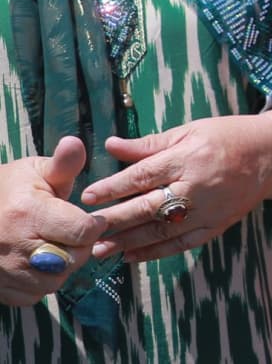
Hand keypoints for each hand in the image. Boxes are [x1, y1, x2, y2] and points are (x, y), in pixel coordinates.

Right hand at [0, 137, 107, 306]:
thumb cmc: (9, 189)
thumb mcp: (35, 171)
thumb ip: (63, 164)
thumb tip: (75, 143)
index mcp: (27, 212)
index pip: (82, 231)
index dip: (94, 225)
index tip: (90, 219)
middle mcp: (14, 244)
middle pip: (72, 260)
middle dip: (80, 248)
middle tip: (72, 234)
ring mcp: (3, 270)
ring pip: (54, 282)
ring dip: (62, 268)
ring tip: (55, 247)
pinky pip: (32, 296)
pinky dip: (40, 284)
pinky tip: (36, 264)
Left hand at [81, 111, 271, 264]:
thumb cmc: (229, 136)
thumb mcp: (190, 131)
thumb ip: (150, 144)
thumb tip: (111, 145)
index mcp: (189, 157)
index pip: (144, 175)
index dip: (114, 186)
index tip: (89, 196)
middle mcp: (198, 186)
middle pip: (148, 207)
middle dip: (114, 219)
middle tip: (87, 228)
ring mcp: (208, 210)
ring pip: (162, 231)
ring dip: (128, 242)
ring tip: (101, 249)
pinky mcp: (217, 226)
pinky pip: (182, 244)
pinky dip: (156, 253)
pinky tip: (133, 257)